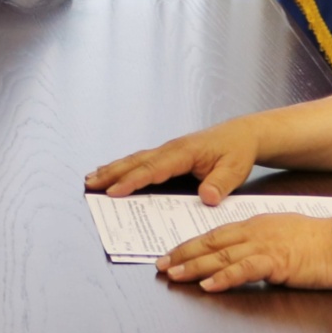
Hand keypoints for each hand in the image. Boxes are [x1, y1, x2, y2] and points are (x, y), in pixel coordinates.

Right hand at [83, 116, 265, 203]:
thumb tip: (207, 198)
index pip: (154, 169)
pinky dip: (123, 166)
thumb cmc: (237, 151)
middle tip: (90, 184)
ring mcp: (167, 150)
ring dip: (112, 169)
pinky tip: (112, 172)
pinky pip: (141, 161)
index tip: (114, 192)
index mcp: (184, 152)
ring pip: (135, 160)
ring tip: (91, 178)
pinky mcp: (168, 154)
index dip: (132, 181)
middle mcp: (171, 149)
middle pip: (136, 162)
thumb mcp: (235, 169)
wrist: (242, 135)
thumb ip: (220, 184)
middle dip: (111, 174)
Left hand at [157, 212, 331, 292]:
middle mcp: (256, 232)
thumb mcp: (284, 238)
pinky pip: (245, 270)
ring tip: (174, 275)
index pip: (215, 235)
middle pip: (212, 243)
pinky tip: (209, 286)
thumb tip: (244, 259)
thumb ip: (261, 246)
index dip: (190, 245)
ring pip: (222, 256)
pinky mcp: (278, 261)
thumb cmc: (320, 244)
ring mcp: (265, 245)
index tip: (170, 254)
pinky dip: (225, 278)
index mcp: (256, 225)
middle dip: (183, 254)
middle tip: (160, 265)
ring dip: (195, 267)